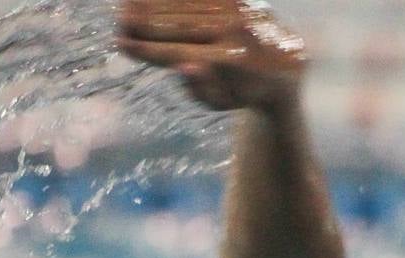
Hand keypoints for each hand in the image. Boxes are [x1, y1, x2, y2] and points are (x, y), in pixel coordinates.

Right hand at [117, 0, 305, 110]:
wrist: (286, 66)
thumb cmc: (245, 90)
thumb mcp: (224, 101)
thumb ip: (203, 90)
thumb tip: (184, 66)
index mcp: (232, 62)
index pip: (179, 53)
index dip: (148, 48)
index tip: (121, 44)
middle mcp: (238, 32)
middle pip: (181, 26)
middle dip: (147, 23)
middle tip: (118, 22)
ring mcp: (240, 11)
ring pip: (189, 6)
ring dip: (155, 5)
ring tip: (126, 6)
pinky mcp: (239, 0)